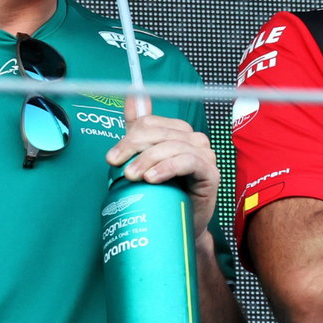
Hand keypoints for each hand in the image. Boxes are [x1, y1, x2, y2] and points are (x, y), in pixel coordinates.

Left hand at [105, 94, 219, 238]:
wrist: (177, 226)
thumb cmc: (162, 194)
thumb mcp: (144, 160)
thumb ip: (139, 128)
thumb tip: (132, 95)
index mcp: (179, 133)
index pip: (151, 123)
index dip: (129, 137)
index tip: (112, 158)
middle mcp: (194, 140)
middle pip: (160, 133)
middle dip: (134, 148)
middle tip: (116, 166)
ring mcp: (205, 156)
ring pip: (173, 146)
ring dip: (148, 160)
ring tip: (132, 177)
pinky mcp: (211, 174)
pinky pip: (189, 162)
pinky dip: (168, 167)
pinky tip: (152, 178)